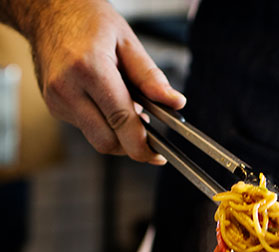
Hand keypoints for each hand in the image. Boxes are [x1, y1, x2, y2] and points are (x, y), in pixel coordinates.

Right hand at [29, 0, 185, 163]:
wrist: (48, 12)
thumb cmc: (88, 21)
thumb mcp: (127, 41)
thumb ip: (151, 77)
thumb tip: (175, 103)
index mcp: (89, 69)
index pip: (121, 122)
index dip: (143, 145)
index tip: (158, 155)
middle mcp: (67, 88)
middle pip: (107, 142)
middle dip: (131, 145)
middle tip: (149, 133)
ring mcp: (57, 100)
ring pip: (97, 139)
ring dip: (118, 134)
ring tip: (128, 108)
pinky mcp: (54, 106)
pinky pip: (87, 129)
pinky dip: (104, 124)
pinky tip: (108, 103)